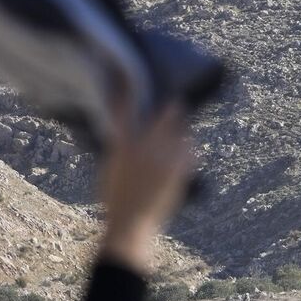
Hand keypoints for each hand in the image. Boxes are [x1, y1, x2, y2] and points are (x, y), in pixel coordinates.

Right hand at [96, 100, 194, 274]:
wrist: (132, 224)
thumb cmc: (114, 198)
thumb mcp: (108, 168)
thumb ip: (118, 146)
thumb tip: (122, 130)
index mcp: (125, 145)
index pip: (127, 108)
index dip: (128, 90)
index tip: (129, 77)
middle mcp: (148, 147)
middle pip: (169, 114)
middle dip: (173, 107)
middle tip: (174, 103)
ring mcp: (167, 159)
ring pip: (184, 132)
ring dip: (182, 129)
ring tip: (180, 131)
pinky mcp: (181, 172)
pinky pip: (191, 152)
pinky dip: (188, 149)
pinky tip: (184, 151)